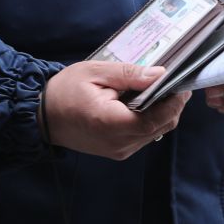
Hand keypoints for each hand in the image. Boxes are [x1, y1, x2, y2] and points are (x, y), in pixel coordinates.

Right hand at [42, 61, 188, 161]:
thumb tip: (160, 74)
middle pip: (161, 127)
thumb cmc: (65, 91)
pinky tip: (144, 104)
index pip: (156, 119)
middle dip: (173, 105)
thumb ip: (129, 74)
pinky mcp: (118, 152)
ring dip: (162, 113)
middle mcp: (118, 143)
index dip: (174, 102)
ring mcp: (119, 150)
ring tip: (158, 91)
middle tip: (174, 83)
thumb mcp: (95, 72)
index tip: (181, 84)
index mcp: (111, 123)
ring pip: (155, 133)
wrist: (42, 117)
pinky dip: (150, 120)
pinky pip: (144, 136)